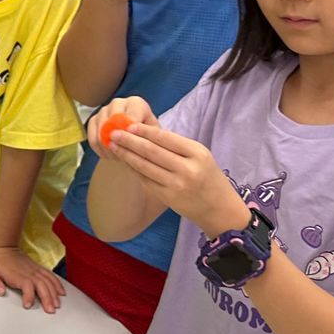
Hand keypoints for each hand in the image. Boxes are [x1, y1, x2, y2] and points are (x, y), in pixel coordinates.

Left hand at [0, 245, 64, 311]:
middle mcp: (28, 273)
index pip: (26, 285)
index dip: (28, 296)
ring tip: (56, 305)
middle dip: (47, 298)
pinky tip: (61, 292)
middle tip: (50, 310)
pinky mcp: (38, 269)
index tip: (27, 305)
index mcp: (16, 275)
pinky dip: (57, 284)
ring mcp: (34, 270)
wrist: (3, 247)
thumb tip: (1, 292)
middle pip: (42, 285)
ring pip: (48, 282)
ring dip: (54, 293)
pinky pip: (50, 276)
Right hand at [86, 96, 158, 158]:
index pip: (130, 118)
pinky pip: (92, 137)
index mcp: (135, 103)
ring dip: (108, 148)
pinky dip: (99, 149)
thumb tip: (136, 140)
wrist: (140, 134)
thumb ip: (146, 136)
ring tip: (118, 156)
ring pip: (101, 131)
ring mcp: (103, 110)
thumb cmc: (149, 134)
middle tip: (124, 156)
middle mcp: (118, 103)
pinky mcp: (93, 120)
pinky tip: (109, 154)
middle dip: (118, 143)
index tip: (134, 148)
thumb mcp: (154, 135)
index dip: (130, 136)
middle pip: (112, 123)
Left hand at [97, 119, 248, 233]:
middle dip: (129, 141)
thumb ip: (177, 145)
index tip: (128, 125)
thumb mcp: (200, 156)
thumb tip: (144, 133)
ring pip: (145, 166)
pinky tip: (125, 161)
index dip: (144, 131)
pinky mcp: (167, 197)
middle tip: (113, 133)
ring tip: (114, 145)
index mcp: (197, 153)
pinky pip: (145, 180)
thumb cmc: (209, 177)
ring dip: (126, 155)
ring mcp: (176, 185)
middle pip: (151, 151)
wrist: (220, 209)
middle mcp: (187, 169)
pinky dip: (133, 169)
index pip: (165, 138)